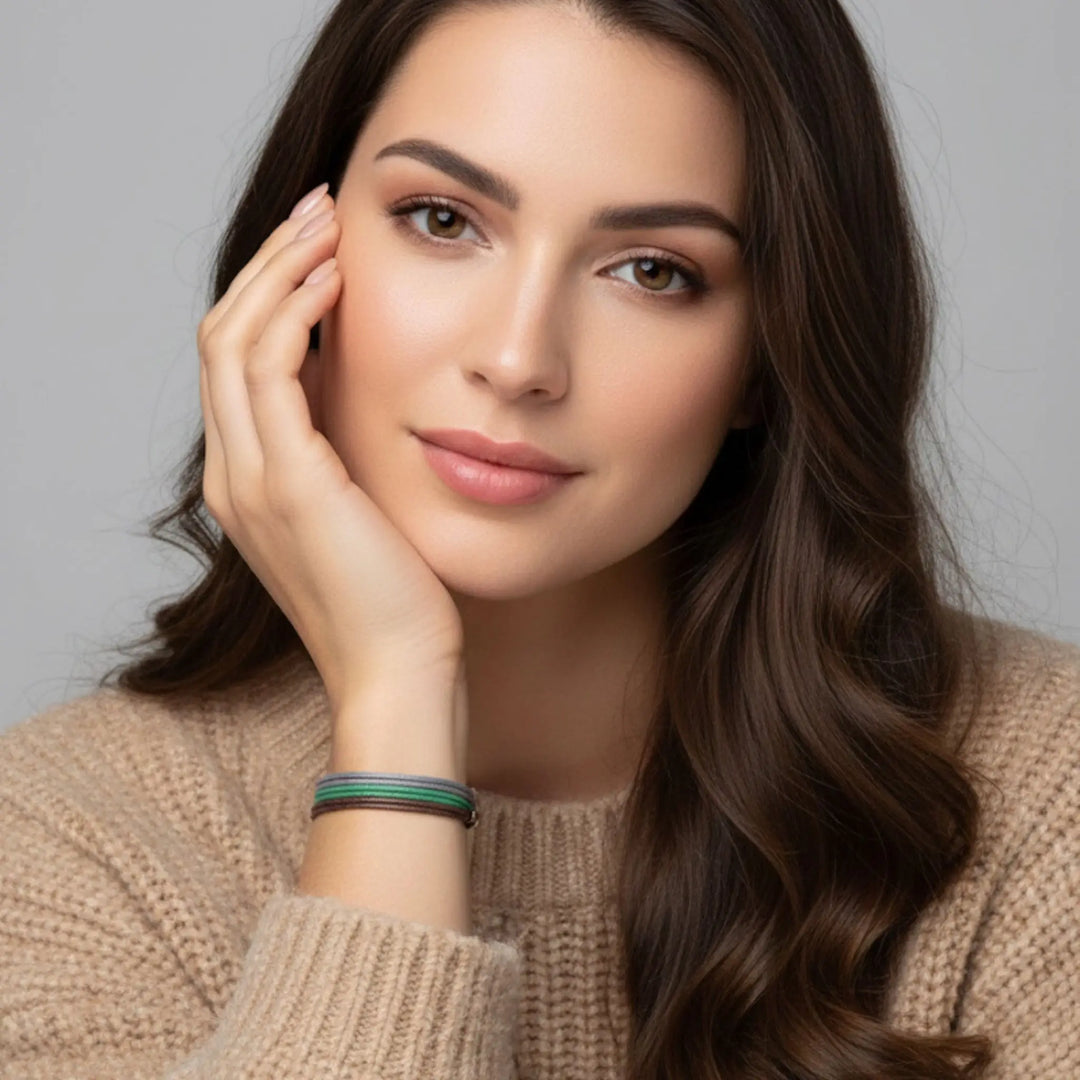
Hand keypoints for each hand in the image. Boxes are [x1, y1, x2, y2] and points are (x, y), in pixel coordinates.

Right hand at [197, 187, 464, 716]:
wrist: (399, 673)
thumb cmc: (398, 600)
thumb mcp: (364, 513)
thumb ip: (345, 456)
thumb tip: (370, 394)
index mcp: (248, 481)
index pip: (237, 363)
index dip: (270, 295)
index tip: (320, 250)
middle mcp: (233, 474)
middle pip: (222, 335)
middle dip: (268, 264)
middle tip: (318, 213)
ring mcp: (250, 479)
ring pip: (234, 339)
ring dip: (278, 271)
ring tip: (326, 225)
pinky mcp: (288, 483)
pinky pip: (269, 370)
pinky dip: (294, 314)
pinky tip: (336, 281)